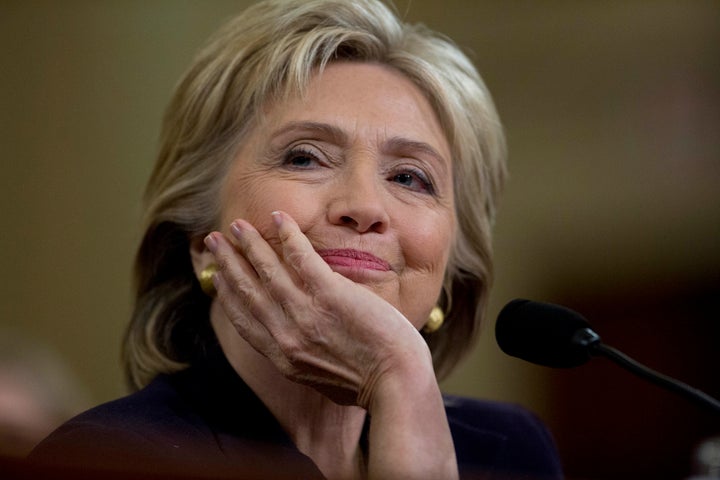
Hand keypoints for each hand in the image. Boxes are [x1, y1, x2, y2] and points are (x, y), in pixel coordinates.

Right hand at [204, 211, 430, 406]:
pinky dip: (288, 236)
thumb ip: (306, 360)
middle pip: (247, 292)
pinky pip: (301, 258)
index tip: (218, 276)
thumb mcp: (324, 381)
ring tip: (236, 225)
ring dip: (249, 245)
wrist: (396, 383)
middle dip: (228, 263)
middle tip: (214, 241)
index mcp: (282, 358)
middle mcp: (286, 336)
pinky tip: (278, 219)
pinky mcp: (330, 295)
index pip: (244, 321)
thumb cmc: (370, 385)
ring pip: (267, 271)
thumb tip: (302, 348)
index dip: (227, 294)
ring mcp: (305, 314)